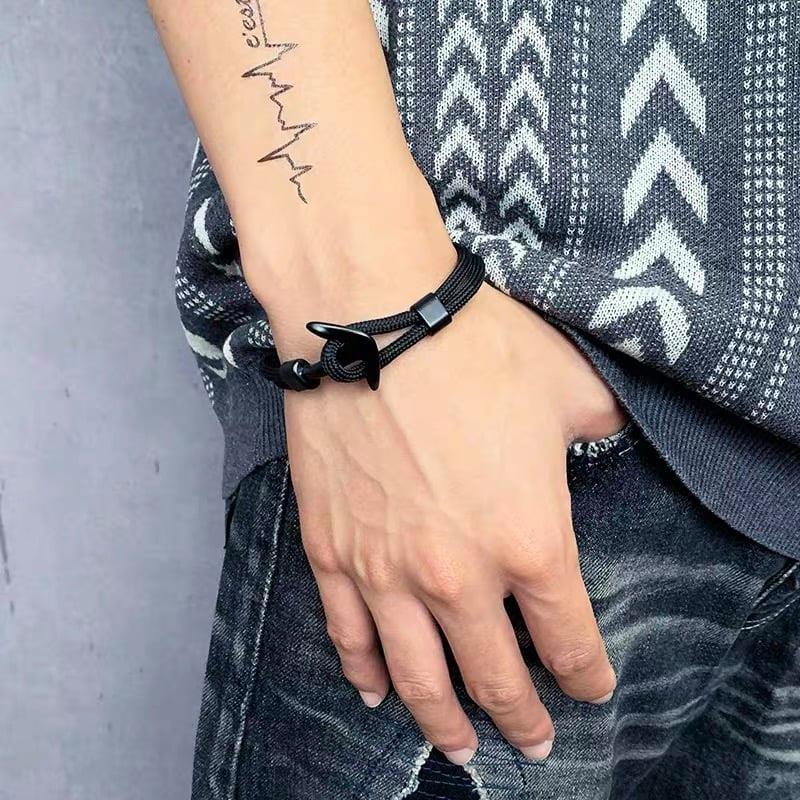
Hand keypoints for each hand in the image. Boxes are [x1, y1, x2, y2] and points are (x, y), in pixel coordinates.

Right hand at [271, 246, 625, 764]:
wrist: (373, 319)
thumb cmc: (475, 350)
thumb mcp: (568, 386)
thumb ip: (603, 426)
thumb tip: (614, 430)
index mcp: (529, 542)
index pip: (568, 639)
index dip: (586, 675)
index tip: (588, 689)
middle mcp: (458, 576)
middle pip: (494, 677)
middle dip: (521, 719)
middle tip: (531, 744)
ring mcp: (386, 572)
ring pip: (416, 677)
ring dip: (442, 720)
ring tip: (457, 746)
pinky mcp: (332, 551)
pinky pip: (348, 634)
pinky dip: (363, 672)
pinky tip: (375, 692)